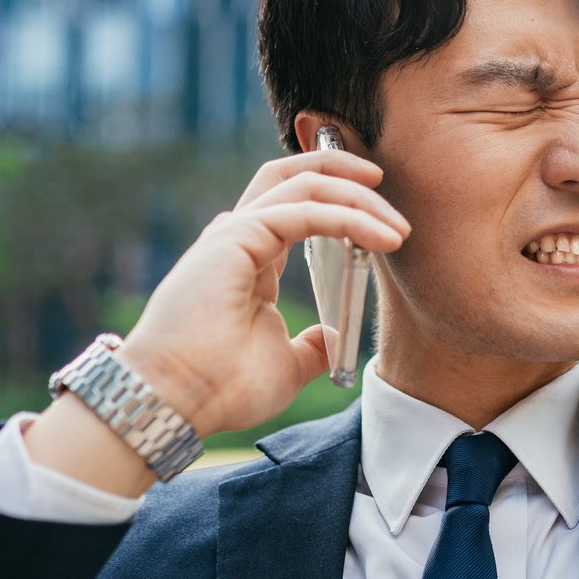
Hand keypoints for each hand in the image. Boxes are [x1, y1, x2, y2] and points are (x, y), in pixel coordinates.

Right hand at [115, 151, 409, 436]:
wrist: (180, 402)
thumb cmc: (222, 388)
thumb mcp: (286, 366)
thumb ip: (311, 346)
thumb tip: (332, 339)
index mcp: (253, 258)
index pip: (299, 205)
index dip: (342, 200)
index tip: (387, 220)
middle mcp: (242, 236)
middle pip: (297, 177)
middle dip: (348, 175)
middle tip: (393, 200)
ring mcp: (236, 232)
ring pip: (305, 185)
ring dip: (358, 197)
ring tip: (398, 227)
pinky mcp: (237, 237)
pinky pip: (305, 212)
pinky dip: (348, 218)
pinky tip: (381, 238)